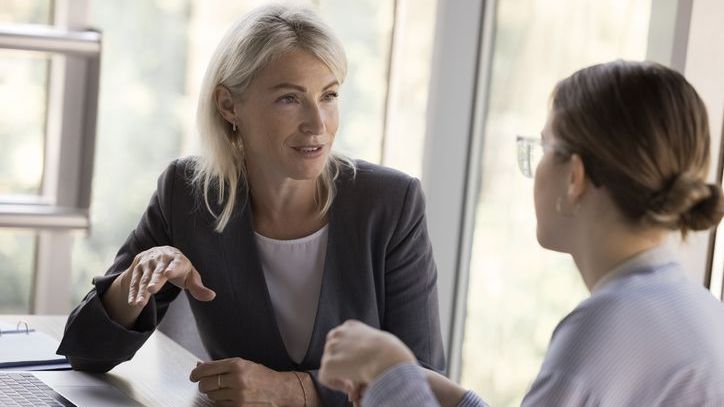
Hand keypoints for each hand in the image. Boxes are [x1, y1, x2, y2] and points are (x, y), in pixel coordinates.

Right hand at [126, 245, 215, 305]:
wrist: (159, 253)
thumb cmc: (180, 268)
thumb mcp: (190, 276)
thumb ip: (199, 287)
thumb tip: (212, 296)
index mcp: (177, 259)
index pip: (176, 264)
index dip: (172, 269)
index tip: (168, 274)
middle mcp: (161, 259)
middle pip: (157, 272)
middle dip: (154, 281)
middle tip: (151, 290)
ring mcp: (147, 263)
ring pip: (144, 279)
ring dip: (141, 291)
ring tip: (139, 304)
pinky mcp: (137, 269)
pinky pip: (134, 282)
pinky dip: (132, 292)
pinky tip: (132, 303)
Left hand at [190, 358, 305, 405]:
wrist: (279, 390)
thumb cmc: (262, 376)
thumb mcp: (243, 365)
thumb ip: (222, 365)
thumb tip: (200, 366)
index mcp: (237, 365)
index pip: (207, 369)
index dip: (196, 373)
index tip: (194, 375)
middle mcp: (237, 379)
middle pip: (206, 384)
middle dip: (204, 384)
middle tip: (207, 383)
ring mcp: (237, 395)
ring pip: (211, 396)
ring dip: (213, 393)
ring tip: (224, 390)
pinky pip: (219, 405)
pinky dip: (221, 402)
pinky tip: (229, 397)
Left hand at [319, 320, 415, 394]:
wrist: (387, 357)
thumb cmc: (391, 352)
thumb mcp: (380, 341)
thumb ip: (369, 346)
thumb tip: (365, 362)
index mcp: (350, 326)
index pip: (341, 340)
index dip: (347, 355)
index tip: (358, 365)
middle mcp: (338, 333)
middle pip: (332, 352)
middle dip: (342, 364)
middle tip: (354, 376)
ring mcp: (332, 347)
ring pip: (328, 365)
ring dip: (339, 375)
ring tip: (354, 383)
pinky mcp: (329, 363)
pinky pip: (325, 377)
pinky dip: (335, 384)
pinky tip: (349, 387)